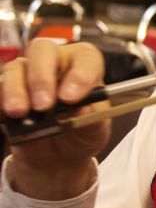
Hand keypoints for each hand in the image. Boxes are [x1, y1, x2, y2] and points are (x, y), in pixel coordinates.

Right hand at [1, 39, 109, 199]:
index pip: (86, 57)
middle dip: (41, 77)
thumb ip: (92, 118)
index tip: (72, 97)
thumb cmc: (81, 132)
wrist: (59, 156)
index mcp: (84, 67)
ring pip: (15, 68)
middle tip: (44, 104)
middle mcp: (54, 65)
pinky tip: (9, 114)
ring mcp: (27, 77)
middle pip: (43, 51)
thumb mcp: (95, 130)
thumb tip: (82, 109)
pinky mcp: (5, 95)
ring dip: (16, 89)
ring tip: (20, 112)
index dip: (80, 73)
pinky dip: (0, 99)